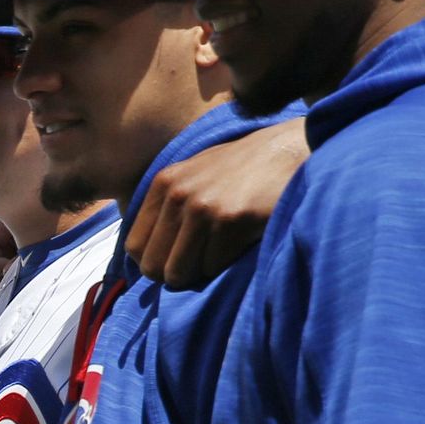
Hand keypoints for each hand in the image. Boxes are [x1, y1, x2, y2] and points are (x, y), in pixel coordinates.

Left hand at [125, 118, 305, 288]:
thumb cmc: (244, 167)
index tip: (173, 261)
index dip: (153, 261)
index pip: (134, 246)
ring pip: (180, 272)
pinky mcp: (231, 220)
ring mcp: (203, 208)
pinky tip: (240, 243)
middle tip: (198, 265)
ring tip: (219, 253)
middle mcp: (178, 195)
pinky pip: (213, 267)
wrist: (291, 150)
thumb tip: (146, 253)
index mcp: (163, 184)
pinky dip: (225, 264)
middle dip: (174, 273)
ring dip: (200, 271)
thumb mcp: (195, 174)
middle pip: (153, 265)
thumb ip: (169, 205)